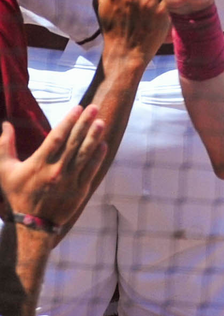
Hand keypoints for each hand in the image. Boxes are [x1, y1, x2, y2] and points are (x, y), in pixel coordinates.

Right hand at [0, 105, 106, 228]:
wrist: (32, 226)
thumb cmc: (19, 195)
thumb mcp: (5, 172)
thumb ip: (4, 147)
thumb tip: (5, 124)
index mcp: (38, 165)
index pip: (56, 138)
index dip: (68, 121)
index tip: (77, 108)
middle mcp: (55, 171)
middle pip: (73, 143)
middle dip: (84, 123)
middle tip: (94, 107)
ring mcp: (69, 181)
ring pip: (84, 155)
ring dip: (94, 137)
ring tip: (101, 122)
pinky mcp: (80, 190)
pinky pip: (91, 170)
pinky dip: (98, 157)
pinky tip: (103, 144)